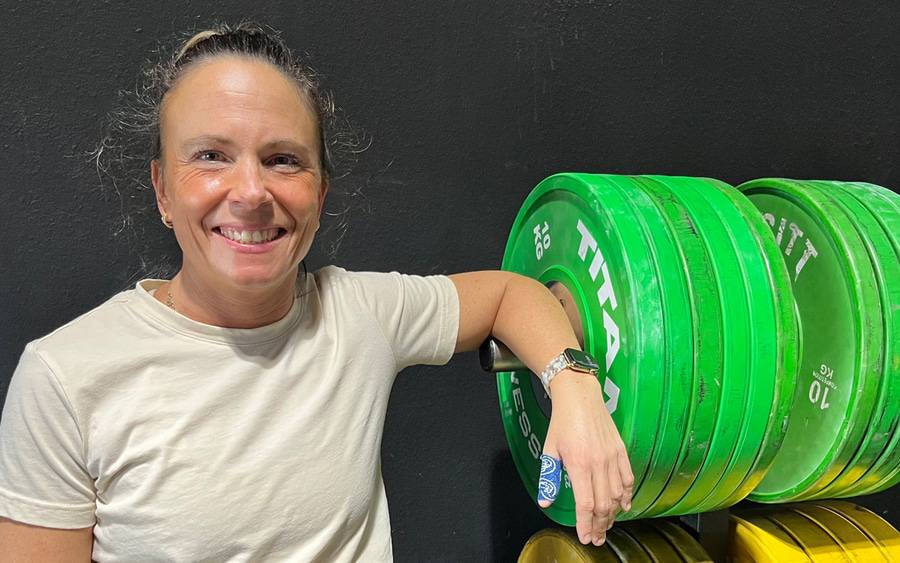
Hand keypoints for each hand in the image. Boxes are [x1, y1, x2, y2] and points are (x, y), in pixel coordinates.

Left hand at [537, 370, 632, 545]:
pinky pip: (628, 477)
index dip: (586, 524)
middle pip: (603, 504)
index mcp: (579, 464)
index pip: (585, 503)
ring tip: (606, 525)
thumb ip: (549, 477)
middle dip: (600, 525)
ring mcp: (612, 457)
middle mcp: (598, 463)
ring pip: (618, 494)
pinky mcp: (620, 450)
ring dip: (613, 514)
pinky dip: (627, 494)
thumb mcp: (549, 449)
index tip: (586, 537)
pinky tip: (624, 505)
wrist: (579, 396)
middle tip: (597, 537)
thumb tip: (546, 500)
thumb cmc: (562, 421)